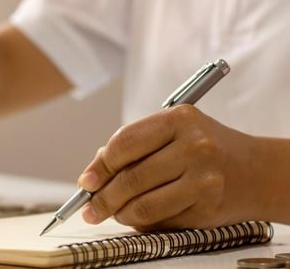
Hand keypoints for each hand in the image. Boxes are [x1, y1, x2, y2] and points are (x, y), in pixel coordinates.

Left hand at [78, 105, 262, 231]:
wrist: (257, 171)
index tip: (86, 181)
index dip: (100, 165)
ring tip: (112, 213)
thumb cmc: (205, 148)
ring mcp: (203, 179)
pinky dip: (141, 223)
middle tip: (89, 207)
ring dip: (119, 214)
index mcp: (179, 119)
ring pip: (143, 205)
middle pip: (131, 178)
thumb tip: (94, 174)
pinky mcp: (207, 208)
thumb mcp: (173, 131)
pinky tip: (137, 217)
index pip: (125, 143)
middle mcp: (194, 147)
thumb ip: (134, 146)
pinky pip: (160, 221)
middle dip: (102, 198)